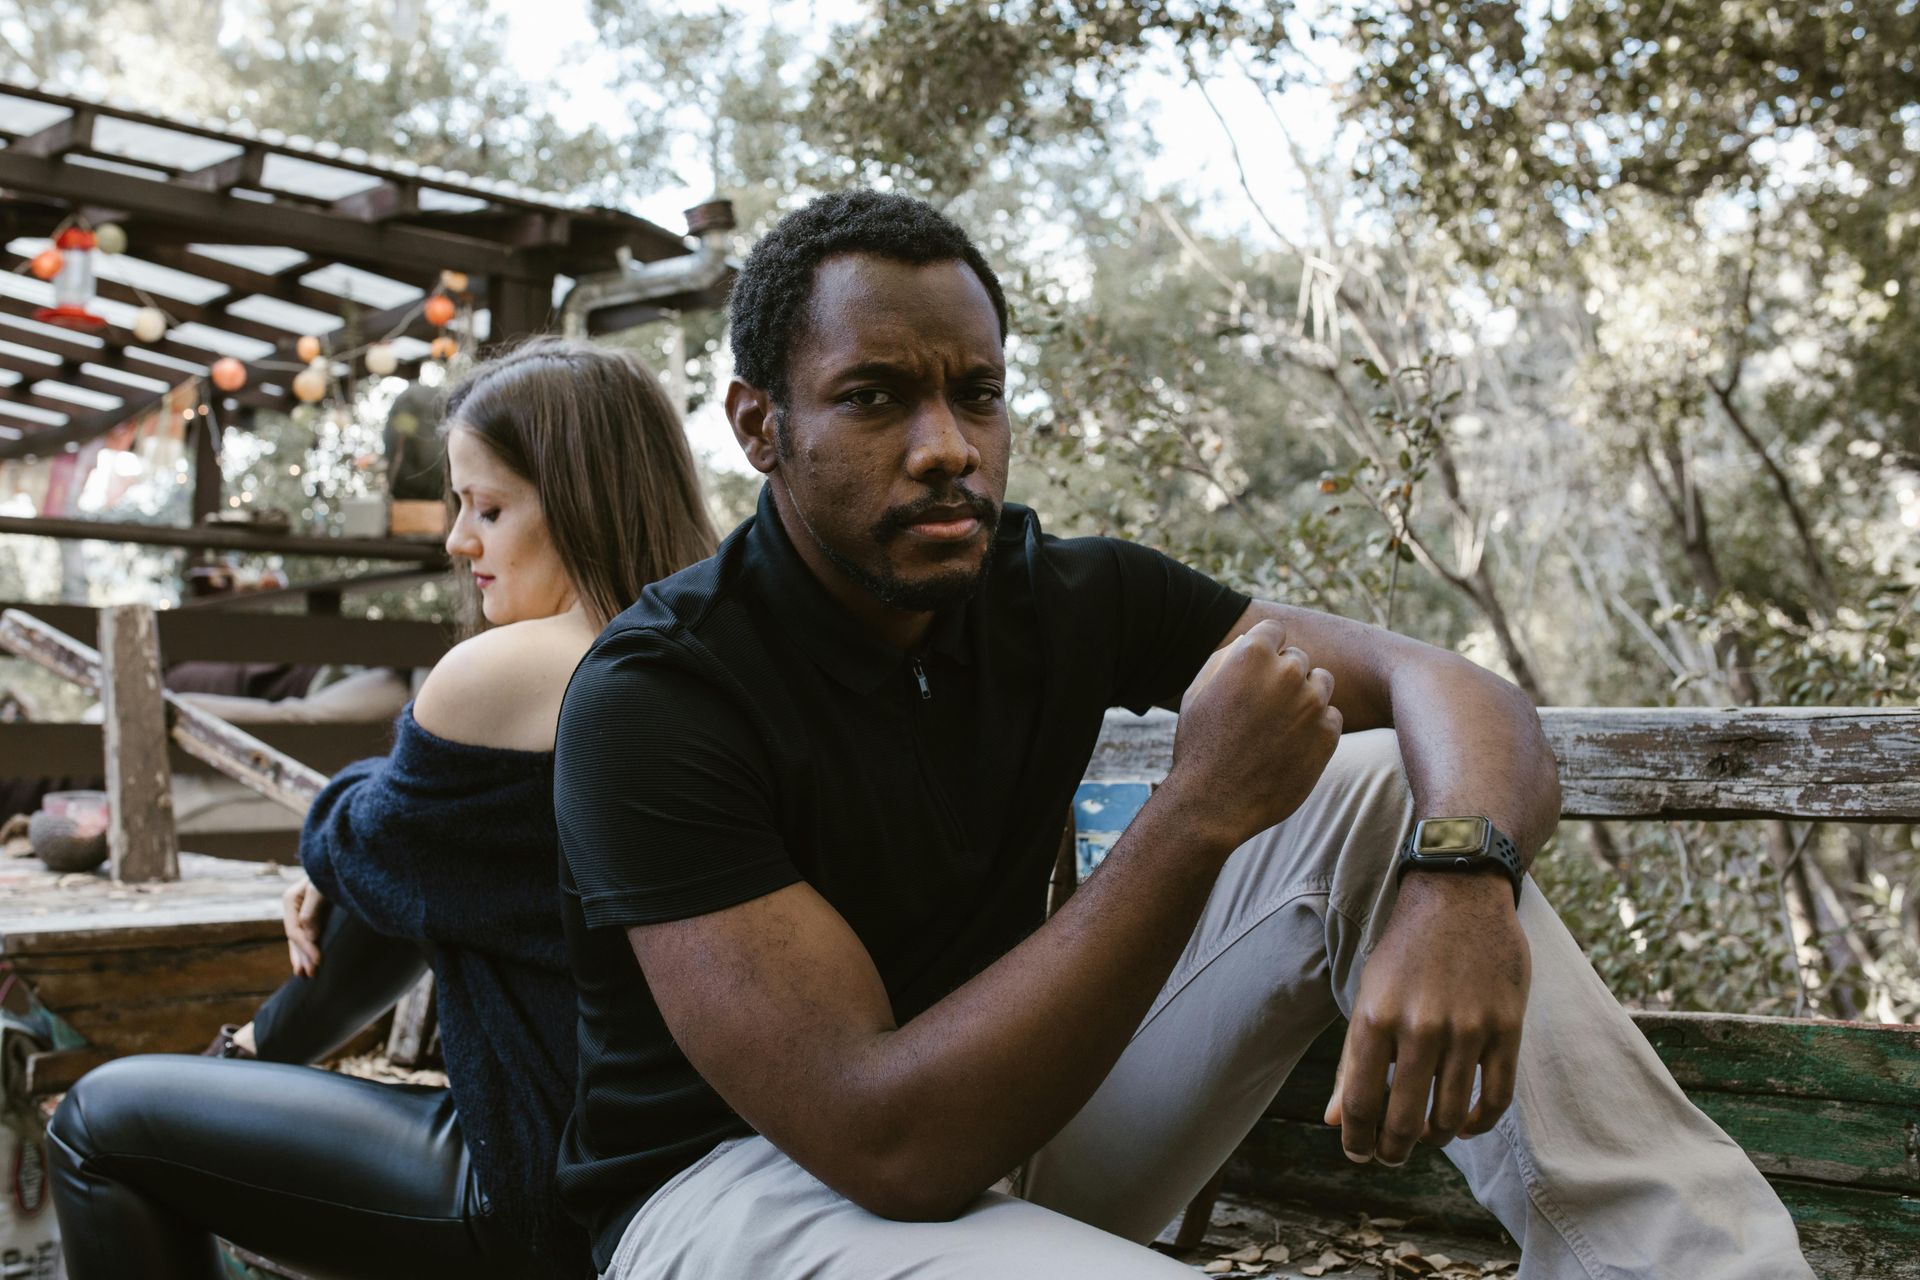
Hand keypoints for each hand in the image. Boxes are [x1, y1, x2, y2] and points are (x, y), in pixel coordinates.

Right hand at [282, 875, 327, 977]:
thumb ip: (312, 911)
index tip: (318, 961)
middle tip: (309, 975)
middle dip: (302, 957)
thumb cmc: (330, 871)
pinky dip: (309, 948)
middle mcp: (293, 907)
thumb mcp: (320, 889)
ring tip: (306, 974)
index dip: (305, 947)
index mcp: (290, 900)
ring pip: (299, 939)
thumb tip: (308, 936)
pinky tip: (310, 961)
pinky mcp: (314, 914)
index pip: (294, 931)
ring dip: (303, 957)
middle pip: (294, 937)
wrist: (340, 861)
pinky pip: (308, 935)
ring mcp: (301, 911)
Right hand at [1166, 618, 1341, 848]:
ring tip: (1277, 726)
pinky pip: (1331, 718)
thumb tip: (1250, 641)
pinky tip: (1288, 747)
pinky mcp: (1328, 735)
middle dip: (1282, 677)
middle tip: (1260, 710)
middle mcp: (1288, 672)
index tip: (1254, 673)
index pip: (1275, 630)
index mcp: (1252, 654)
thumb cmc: (1200, 744)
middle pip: (1298, 658)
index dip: (1264, 650)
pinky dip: (1315, 728)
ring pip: (1321, 683)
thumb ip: (1227, 657)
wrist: (1214, 803)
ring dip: (1304, 698)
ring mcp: (1312, 704)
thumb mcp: (1197, 691)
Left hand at [1325, 872, 1528, 1162]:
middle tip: (1392, 1156)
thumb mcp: (1368, 996)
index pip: (1360, 1103)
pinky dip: (1480, 1123)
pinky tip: (1466, 1124)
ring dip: (1435, 1138)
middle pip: (1404, 1120)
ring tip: (1426, 1137)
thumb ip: (1352, 1062)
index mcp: (1375, 1017)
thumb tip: (1334, 1122)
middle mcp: (1419, 1027)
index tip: (1359, 1153)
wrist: (1458, 894)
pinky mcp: (1506, 1028)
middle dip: (1394, 1149)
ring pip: (1451, 1115)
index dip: (1357, 1139)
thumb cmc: (1404, 949)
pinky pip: (1497, 1097)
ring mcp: (1467, 1029)